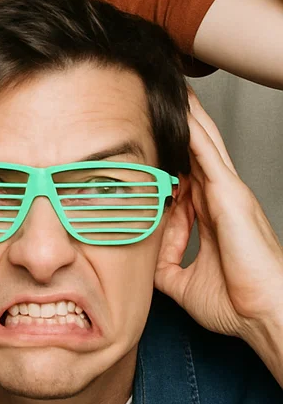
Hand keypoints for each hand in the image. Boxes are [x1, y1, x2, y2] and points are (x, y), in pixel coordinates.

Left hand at [155, 93, 282, 346]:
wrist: (265, 315)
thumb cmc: (237, 303)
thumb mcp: (181, 282)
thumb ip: (160, 264)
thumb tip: (137, 255)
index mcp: (210, 216)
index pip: (183, 177)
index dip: (166, 157)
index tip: (145, 139)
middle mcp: (219, 199)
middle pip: (195, 151)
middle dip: (180, 125)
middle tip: (159, 96)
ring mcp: (227, 193)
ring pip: (203, 144)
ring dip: (188, 116)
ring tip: (171, 88)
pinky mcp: (230, 194)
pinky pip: (208, 154)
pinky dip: (195, 130)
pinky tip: (183, 108)